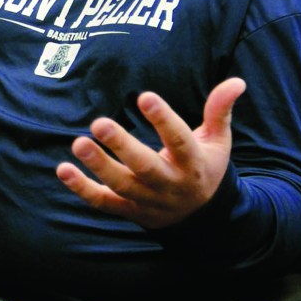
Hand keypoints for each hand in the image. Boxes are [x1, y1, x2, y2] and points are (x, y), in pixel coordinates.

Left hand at [56, 77, 244, 228]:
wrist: (202, 219)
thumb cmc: (205, 168)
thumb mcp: (218, 142)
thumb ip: (220, 111)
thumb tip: (236, 81)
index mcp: (193, 163)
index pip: (179, 140)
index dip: (163, 119)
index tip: (145, 96)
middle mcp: (170, 184)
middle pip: (144, 167)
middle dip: (122, 146)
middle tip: (99, 122)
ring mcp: (148, 201)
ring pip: (121, 186)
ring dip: (98, 166)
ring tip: (78, 144)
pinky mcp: (129, 211)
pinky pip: (103, 203)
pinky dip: (82, 189)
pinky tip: (63, 170)